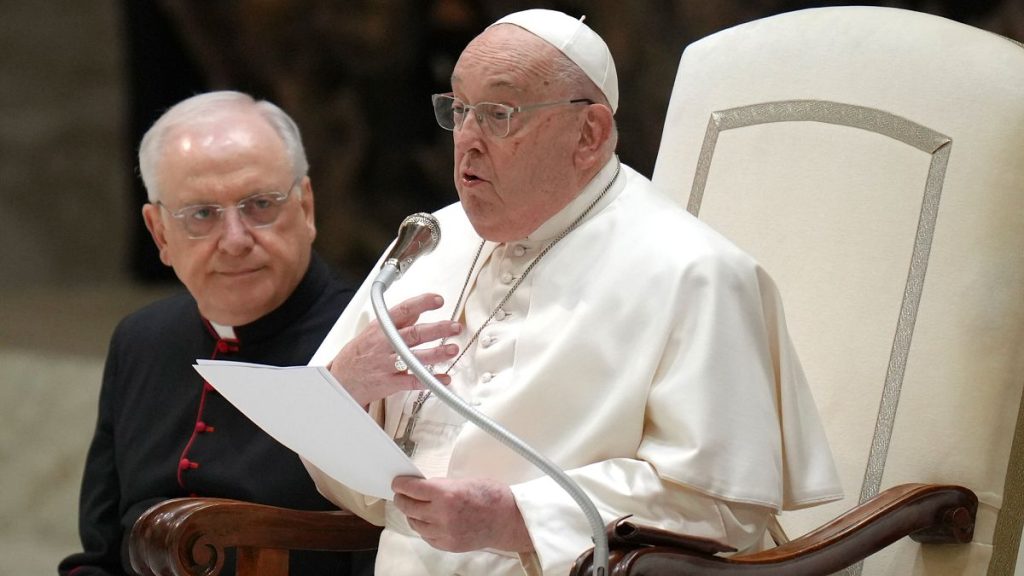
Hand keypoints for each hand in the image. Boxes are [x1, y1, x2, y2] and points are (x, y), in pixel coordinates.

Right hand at [329, 293, 460, 406]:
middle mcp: (384, 345)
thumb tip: (416, 312)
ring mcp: (387, 364)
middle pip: (414, 333)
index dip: (422, 303)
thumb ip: (396, 323)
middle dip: (438, 329)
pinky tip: (444, 378)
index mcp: (380, 329)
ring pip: (415, 357)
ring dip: (437, 353)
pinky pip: (413, 382)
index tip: (438, 300)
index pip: (403, 310)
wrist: (340, 381)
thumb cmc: (357, 356)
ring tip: (453, 349)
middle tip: (455, 327)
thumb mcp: (372, 332)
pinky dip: (430, 380)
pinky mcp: (390, 383)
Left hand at [391, 476, 533, 552]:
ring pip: (415, 523)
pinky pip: (426, 536)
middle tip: (402, 493)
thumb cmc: (492, 496)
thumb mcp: (464, 481)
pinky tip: (427, 520)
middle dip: (402, 498)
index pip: (411, 489)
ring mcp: (444, 532)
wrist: (509, 519)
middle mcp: (442, 514)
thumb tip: (422, 487)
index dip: (401, 484)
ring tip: (415, 507)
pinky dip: (424, 527)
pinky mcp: (448, 545)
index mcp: (446, 494)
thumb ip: (441, 485)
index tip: (398, 483)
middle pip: (408, 507)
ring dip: (412, 514)